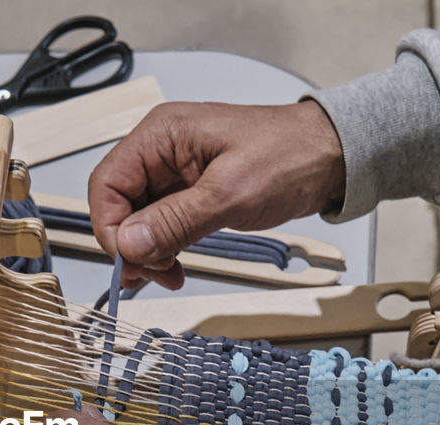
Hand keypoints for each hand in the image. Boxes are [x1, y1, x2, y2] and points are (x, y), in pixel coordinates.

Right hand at [88, 100, 344, 289]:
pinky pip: (161, 223)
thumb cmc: (290, 156)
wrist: (332, 156)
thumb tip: (129, 243)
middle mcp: (161, 149)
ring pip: (138, 219)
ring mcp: (175, 171)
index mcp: (162, 135)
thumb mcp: (230, 194)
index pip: (107, 184)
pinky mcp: (191, 191)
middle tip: (153, 275)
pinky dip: (163, 248)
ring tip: (168, 275)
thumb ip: (175, 221)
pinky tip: (176, 267)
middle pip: (118, 204)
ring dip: (147, 252)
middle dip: (130, 245)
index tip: (131, 261)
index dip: (111, 227)